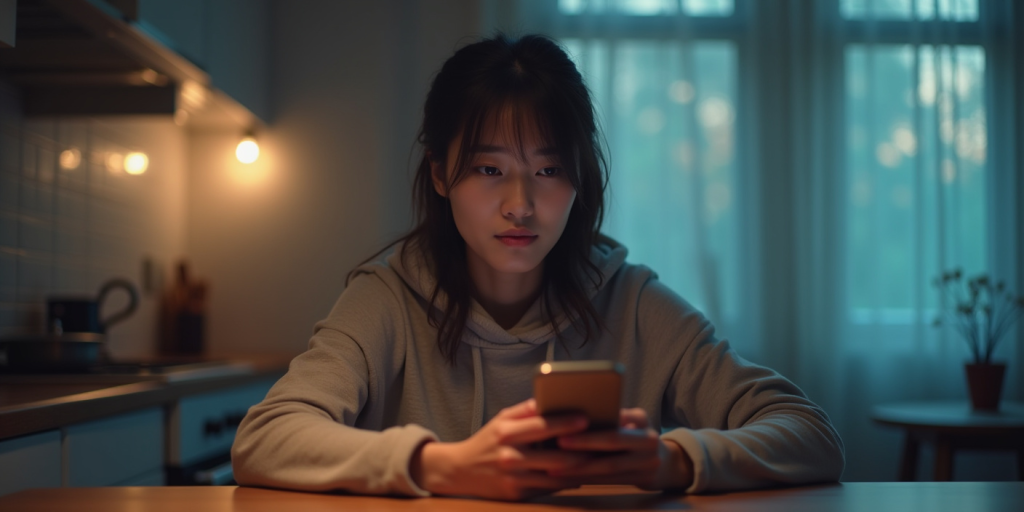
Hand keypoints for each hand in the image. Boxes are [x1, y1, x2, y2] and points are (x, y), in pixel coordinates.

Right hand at [410, 399, 590, 500]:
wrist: (459, 471)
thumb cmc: (486, 440)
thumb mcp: (501, 419)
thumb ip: (525, 410)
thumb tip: (551, 398)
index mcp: (506, 432)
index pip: (541, 425)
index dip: (565, 422)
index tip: (586, 418)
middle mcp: (509, 456)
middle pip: (553, 455)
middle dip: (580, 450)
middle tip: (602, 442)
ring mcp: (513, 478)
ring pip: (555, 476)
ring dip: (579, 469)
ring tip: (597, 459)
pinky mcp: (516, 495)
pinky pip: (548, 488)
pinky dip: (566, 482)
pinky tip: (580, 475)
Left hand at [550, 408, 693, 490]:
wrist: (667, 463)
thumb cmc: (635, 436)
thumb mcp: (630, 421)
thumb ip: (611, 418)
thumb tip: (573, 415)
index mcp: (642, 418)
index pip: (615, 417)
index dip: (593, 422)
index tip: (567, 424)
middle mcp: (649, 439)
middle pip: (612, 441)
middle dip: (583, 443)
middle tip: (559, 443)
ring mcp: (649, 461)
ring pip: (609, 467)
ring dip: (581, 468)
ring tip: (556, 467)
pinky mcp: (644, 479)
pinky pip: (610, 481)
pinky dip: (588, 480)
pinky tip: (570, 479)